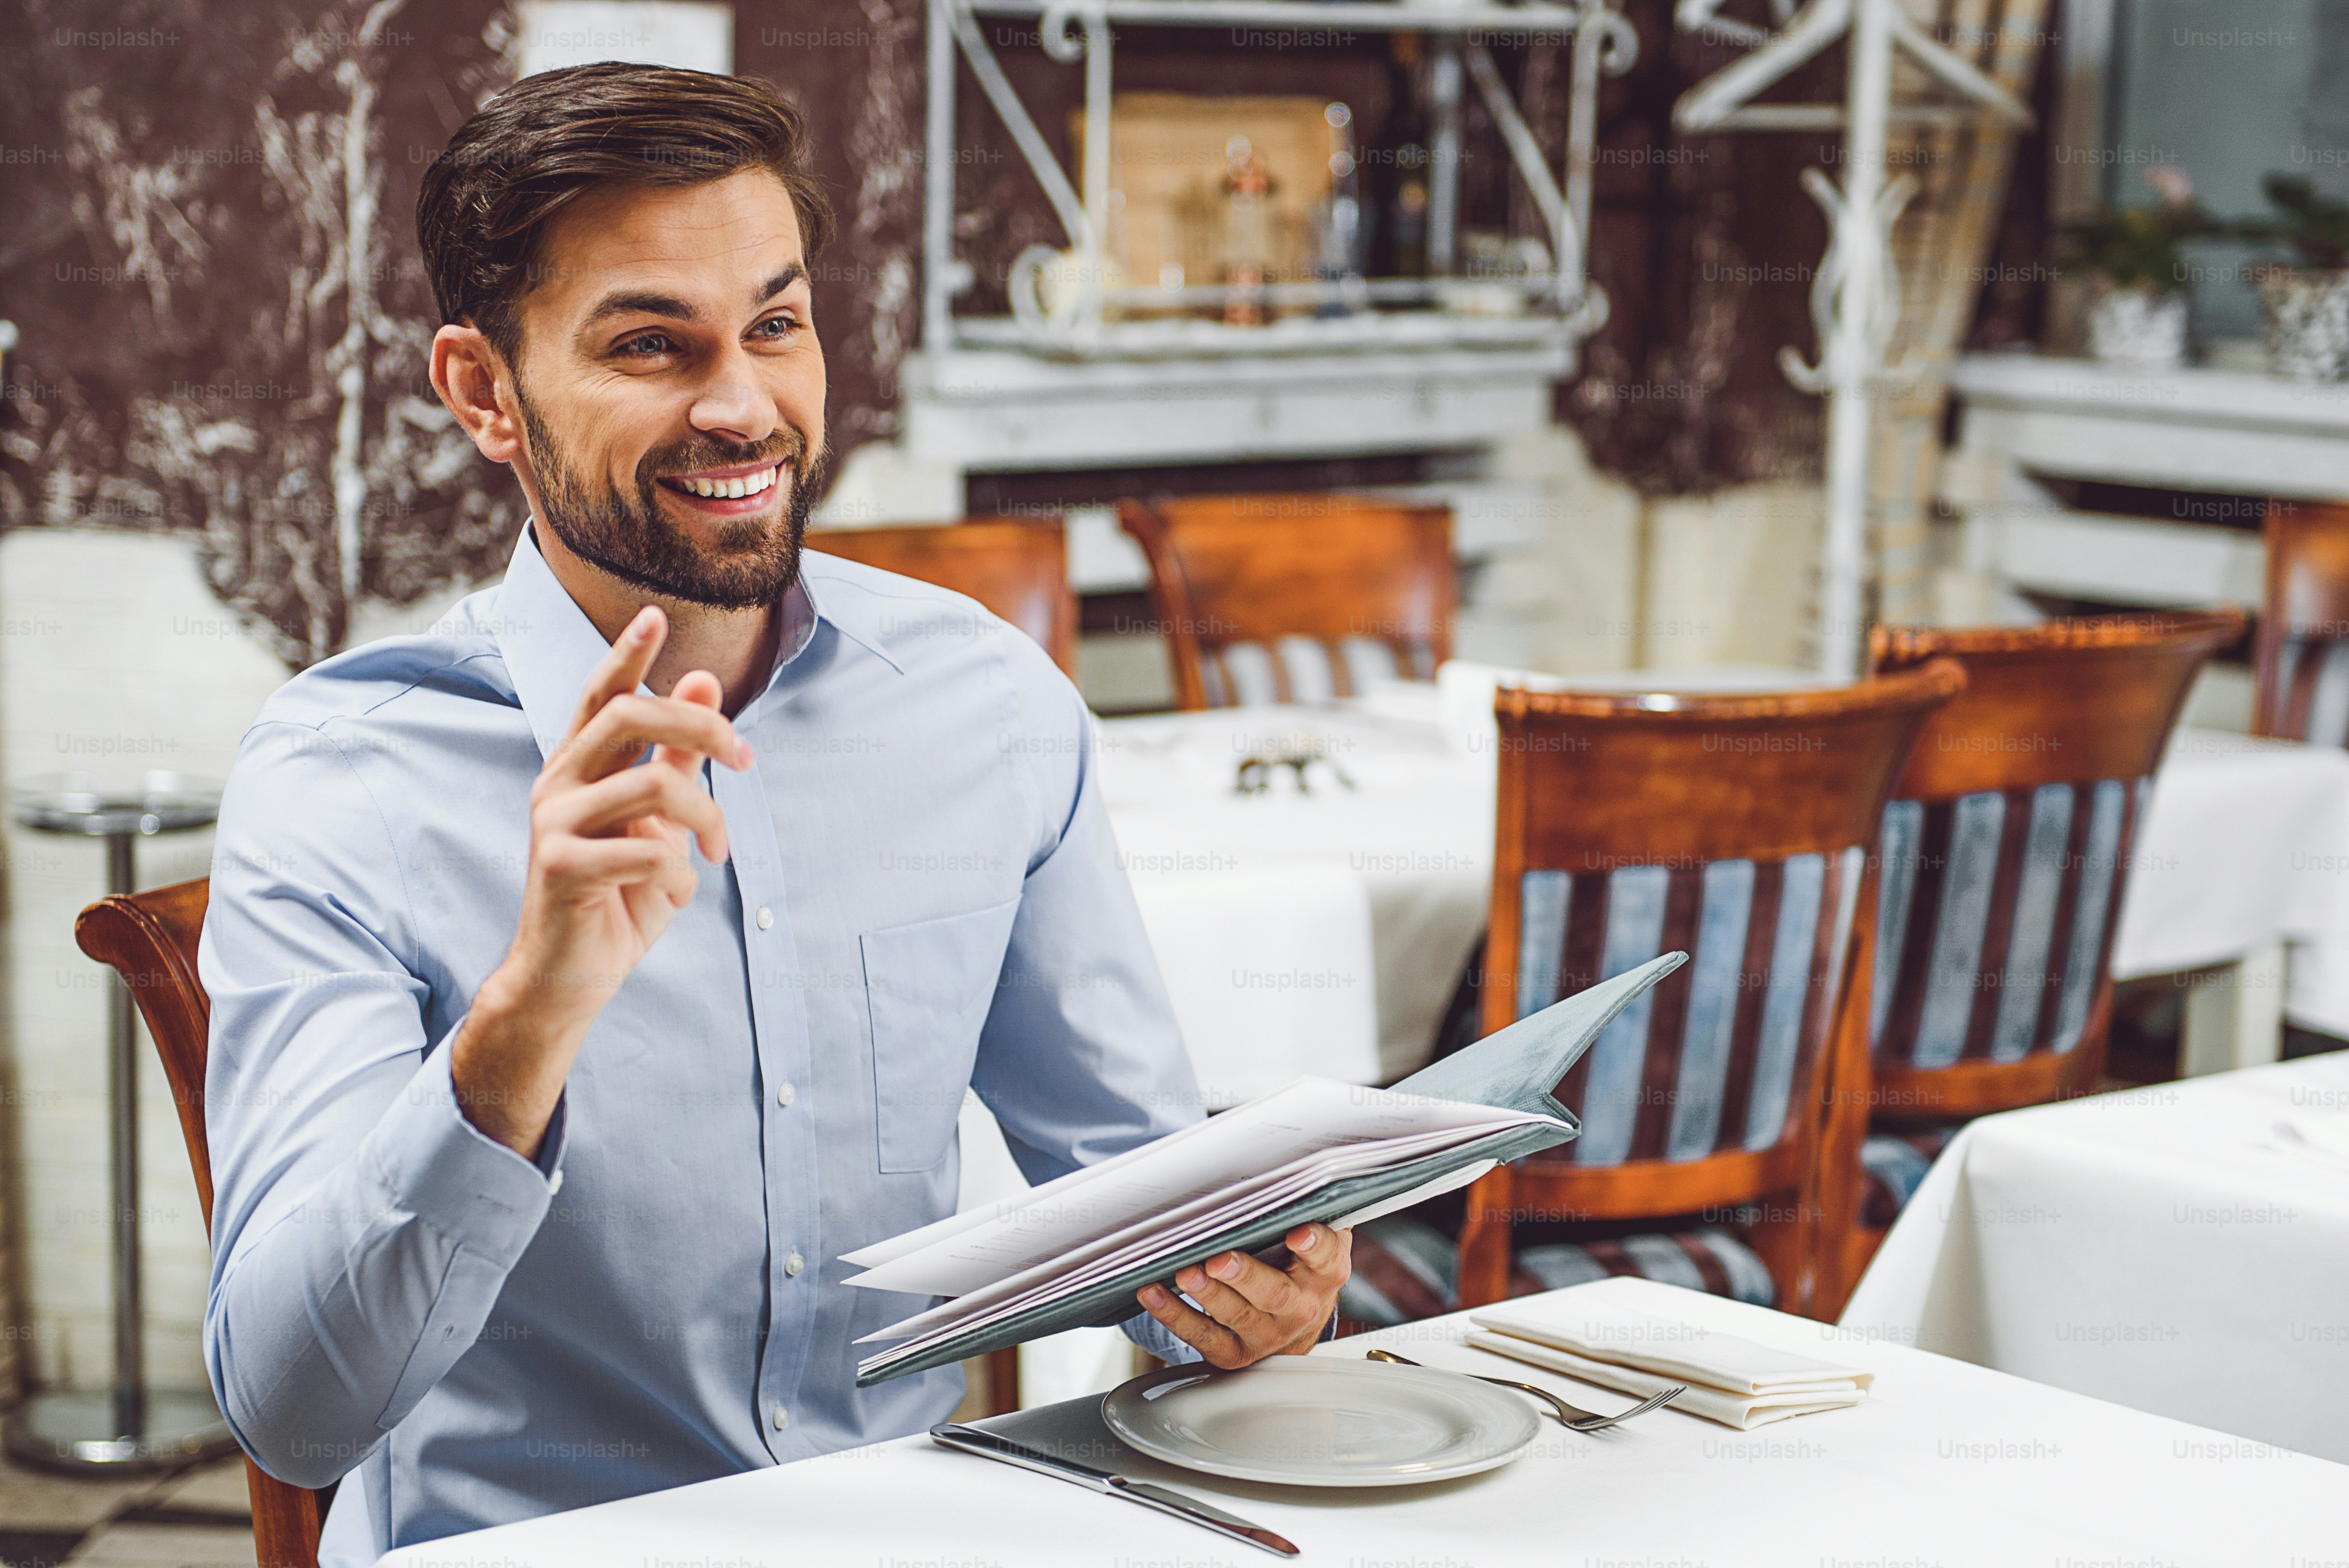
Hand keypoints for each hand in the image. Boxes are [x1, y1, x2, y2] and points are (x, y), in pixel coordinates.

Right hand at [453, 605, 751, 1155]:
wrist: (571, 976)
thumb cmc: (618, 896)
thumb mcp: (657, 823)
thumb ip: (674, 757)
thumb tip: (704, 684)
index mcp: (579, 766)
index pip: (602, 694)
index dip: (628, 653)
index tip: (657, 615)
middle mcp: (558, 783)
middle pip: (632, 714)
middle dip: (702, 727)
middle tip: (744, 759)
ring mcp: (553, 822)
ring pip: (653, 784)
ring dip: (706, 818)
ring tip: (716, 852)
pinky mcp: (560, 865)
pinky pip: (647, 850)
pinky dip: (680, 873)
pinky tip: (677, 892)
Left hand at [1135, 1224, 1351, 1368]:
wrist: (1296, 1327)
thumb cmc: (1299, 1268)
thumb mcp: (1317, 1240)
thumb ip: (1312, 1209)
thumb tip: (1298, 1164)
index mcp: (1323, 1273)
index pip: (1325, 1258)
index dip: (1314, 1247)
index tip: (1298, 1234)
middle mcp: (1299, 1308)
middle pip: (1275, 1293)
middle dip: (1245, 1276)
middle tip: (1220, 1260)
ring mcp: (1267, 1333)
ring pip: (1237, 1315)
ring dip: (1208, 1295)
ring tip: (1185, 1273)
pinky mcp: (1235, 1352)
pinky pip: (1203, 1335)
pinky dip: (1174, 1315)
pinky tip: (1154, 1293)